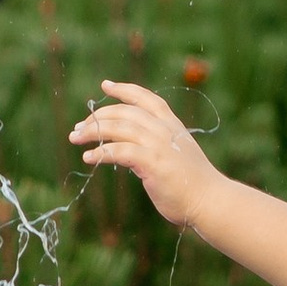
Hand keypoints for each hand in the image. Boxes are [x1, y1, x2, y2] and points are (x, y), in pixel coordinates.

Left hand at [67, 80, 218, 229]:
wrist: (210, 200)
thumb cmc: (193, 184)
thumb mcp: (176, 155)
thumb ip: (157, 147)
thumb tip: (132, 151)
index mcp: (172, 125)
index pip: (145, 98)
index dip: (124, 89)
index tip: (105, 85)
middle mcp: (164, 129)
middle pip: (124, 112)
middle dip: (98, 116)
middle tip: (78, 128)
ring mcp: (158, 144)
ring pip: (118, 127)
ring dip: (92, 131)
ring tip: (75, 138)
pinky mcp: (152, 162)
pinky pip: (119, 151)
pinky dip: (100, 152)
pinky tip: (88, 158)